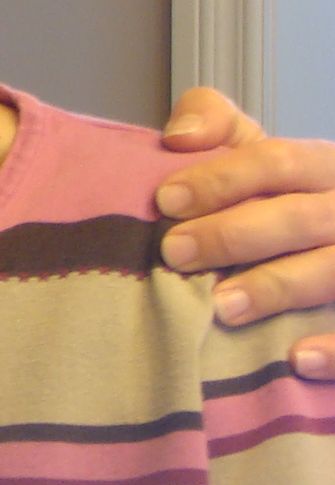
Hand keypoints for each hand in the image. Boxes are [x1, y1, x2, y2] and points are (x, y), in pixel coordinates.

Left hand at [153, 86, 334, 378]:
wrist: (322, 237)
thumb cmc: (275, 197)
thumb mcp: (252, 151)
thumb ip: (216, 125)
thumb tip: (180, 137)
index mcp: (322, 166)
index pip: (277, 161)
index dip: (221, 179)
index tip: (166, 200)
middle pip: (299, 218)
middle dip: (234, 235)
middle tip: (176, 253)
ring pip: (329, 270)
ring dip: (276, 288)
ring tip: (222, 306)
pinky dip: (333, 347)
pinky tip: (296, 358)